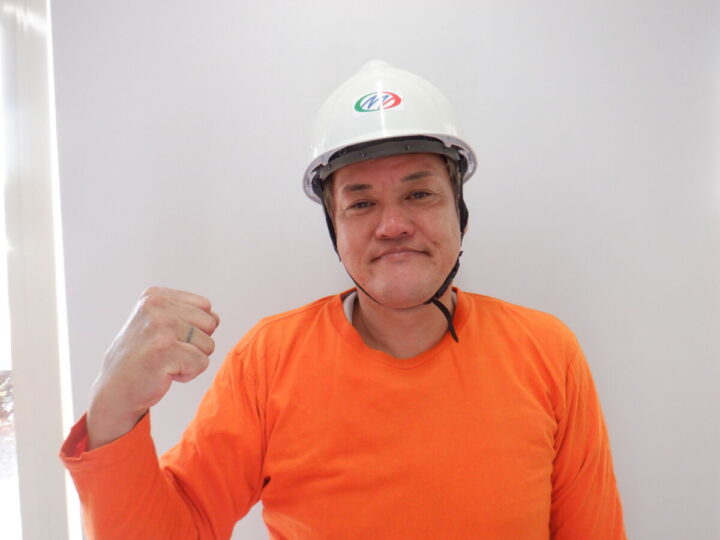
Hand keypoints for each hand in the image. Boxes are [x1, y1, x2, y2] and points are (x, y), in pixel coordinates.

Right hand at [86, 287, 219, 448]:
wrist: (115, 389)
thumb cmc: (142, 357)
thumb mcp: (158, 323)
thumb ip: (187, 314)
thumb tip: (216, 318)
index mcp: (155, 296)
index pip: (205, 307)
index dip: (194, 328)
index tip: (166, 338)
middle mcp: (157, 306)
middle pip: (210, 324)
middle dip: (196, 344)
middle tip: (167, 352)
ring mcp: (160, 327)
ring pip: (208, 344)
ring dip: (191, 360)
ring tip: (164, 362)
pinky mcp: (165, 350)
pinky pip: (201, 362)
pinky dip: (188, 373)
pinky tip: (164, 373)